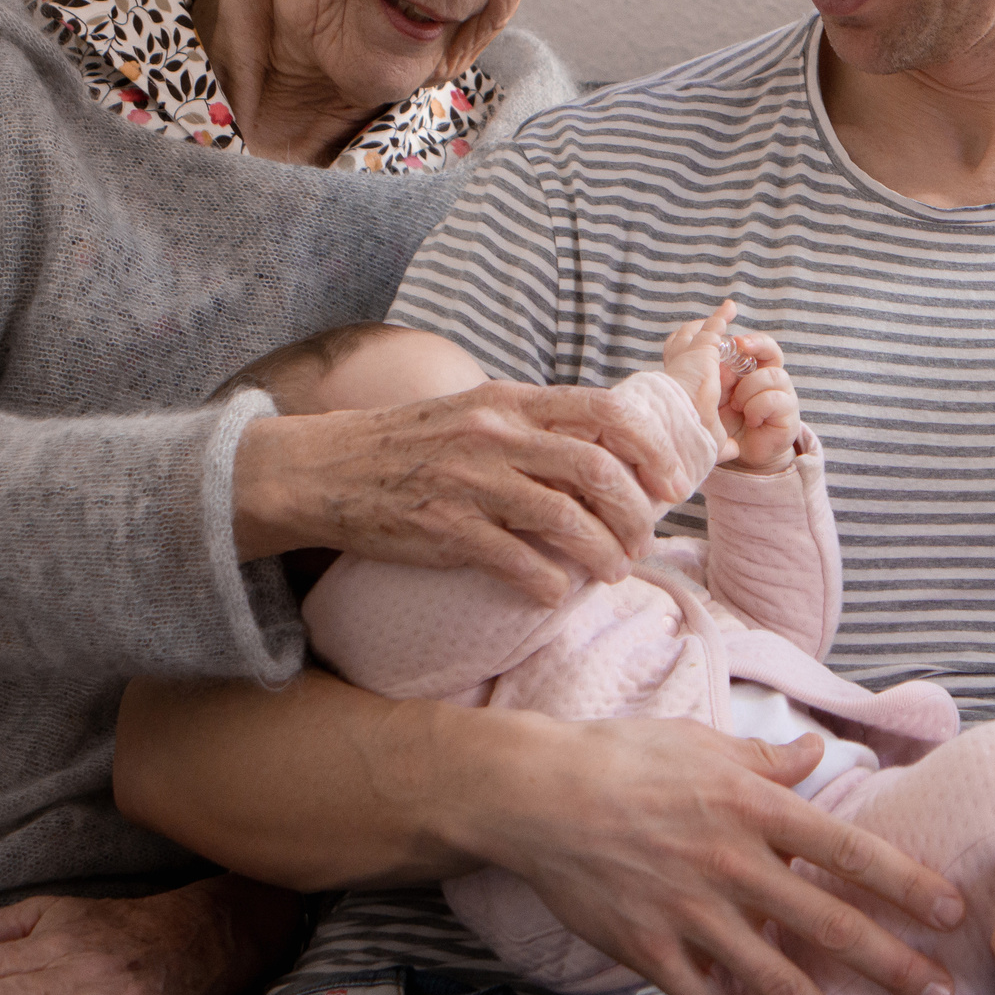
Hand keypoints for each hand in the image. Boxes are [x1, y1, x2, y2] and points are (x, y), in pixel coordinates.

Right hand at [230, 375, 704, 605]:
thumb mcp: (478, 412)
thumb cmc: (411, 442)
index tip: (671, 483)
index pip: (606, 412)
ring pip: (564, 520)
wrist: (323, 469)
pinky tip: (560, 592)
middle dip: (635, 513)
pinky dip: (549, 581)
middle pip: (597, 471)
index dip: (651, 449)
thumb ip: (537, 426)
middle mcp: (496, 435)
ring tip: (616, 571)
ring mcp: (470, 482)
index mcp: (511, 401)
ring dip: (603, 552)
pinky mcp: (444, 529)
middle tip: (645, 539)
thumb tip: (609, 452)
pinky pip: (515, 560)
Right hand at [474, 717, 966, 994]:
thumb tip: (818, 753)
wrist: (536, 795)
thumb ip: (768, 759)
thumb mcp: (706, 743)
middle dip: (890, 964)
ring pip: (773, 979)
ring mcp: (690, 912)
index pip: (848, 849)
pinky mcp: (650, 949)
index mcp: (754, 807)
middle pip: (826, 923)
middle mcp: (732, 864)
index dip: (904, 882)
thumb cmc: (624, 757)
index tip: (951, 912)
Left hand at [664, 303, 799, 472]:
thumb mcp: (712, 392)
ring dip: (749, 390)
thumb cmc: (723, 421)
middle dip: (757, 345)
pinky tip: (750, 419)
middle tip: (742, 346)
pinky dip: (757, 408)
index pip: (754, 344)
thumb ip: (710, 369)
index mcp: (747, 370)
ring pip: (772, 375)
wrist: (741, 454)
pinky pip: (774, 399)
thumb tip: (711, 347)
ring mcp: (780, 394)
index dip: (747, 340)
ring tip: (736, 406)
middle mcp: (766, 378)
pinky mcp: (788, 413)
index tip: (734, 339)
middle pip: (772, 350)